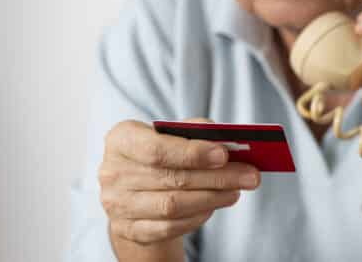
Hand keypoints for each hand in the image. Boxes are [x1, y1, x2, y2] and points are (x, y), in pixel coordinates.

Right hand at [99, 119, 260, 260]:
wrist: (135, 189)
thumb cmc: (160, 154)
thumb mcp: (171, 135)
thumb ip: (194, 131)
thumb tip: (227, 140)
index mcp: (121, 139)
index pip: (156, 149)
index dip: (192, 153)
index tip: (224, 154)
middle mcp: (112, 172)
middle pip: (172, 178)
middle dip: (217, 177)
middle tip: (250, 175)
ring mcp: (116, 204)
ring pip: (173, 205)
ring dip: (212, 198)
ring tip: (237, 190)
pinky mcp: (127, 229)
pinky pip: (169, 227)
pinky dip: (197, 216)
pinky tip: (214, 205)